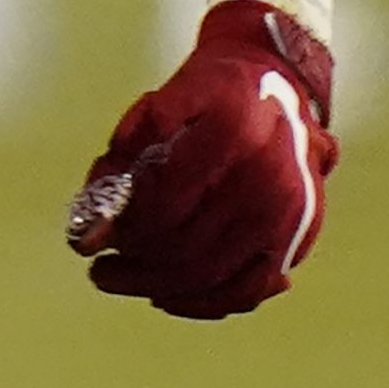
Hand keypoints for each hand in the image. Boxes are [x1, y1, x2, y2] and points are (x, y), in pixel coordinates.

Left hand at [66, 2, 338, 317]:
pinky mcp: (297, 239)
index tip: (90, 236)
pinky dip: (205, 302)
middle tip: (98, 269)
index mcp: (233, 132)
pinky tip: (166, 297)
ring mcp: (288, 215)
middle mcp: (269, 178)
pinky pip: (249, 289)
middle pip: (187, 246)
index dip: (123, 225)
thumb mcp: (163, 99)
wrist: (280, 85)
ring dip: (157, 286)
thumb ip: (125, 148)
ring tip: (118, 280)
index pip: (166, 201)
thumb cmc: (211, 93)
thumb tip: (93, 208)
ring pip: (213, 275)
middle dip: (133, 265)